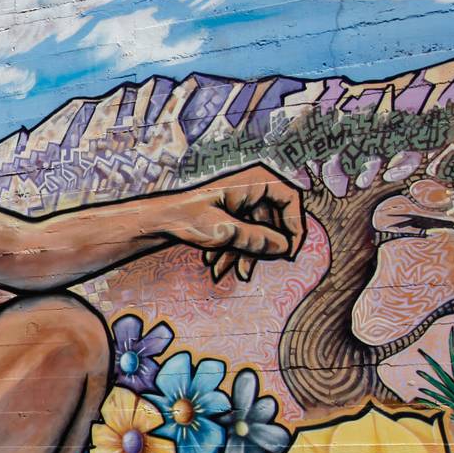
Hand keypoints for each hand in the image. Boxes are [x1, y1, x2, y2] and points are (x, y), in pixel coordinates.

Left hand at [167, 167, 304, 282]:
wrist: (158, 220)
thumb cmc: (185, 218)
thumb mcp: (223, 232)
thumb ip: (255, 239)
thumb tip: (284, 248)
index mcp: (254, 180)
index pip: (291, 199)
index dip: (295, 226)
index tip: (289, 252)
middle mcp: (252, 187)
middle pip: (274, 220)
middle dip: (260, 249)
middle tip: (249, 272)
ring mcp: (243, 200)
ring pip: (257, 230)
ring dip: (244, 254)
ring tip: (224, 272)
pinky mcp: (234, 212)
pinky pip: (246, 231)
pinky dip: (236, 250)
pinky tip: (218, 266)